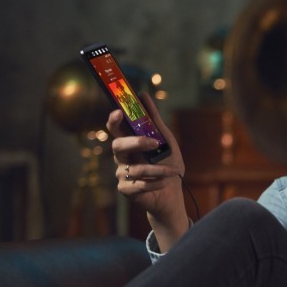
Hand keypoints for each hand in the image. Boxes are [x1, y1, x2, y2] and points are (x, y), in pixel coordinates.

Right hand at [107, 93, 186, 225]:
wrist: (172, 191)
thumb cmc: (167, 162)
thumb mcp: (165, 139)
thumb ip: (154, 119)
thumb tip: (143, 94)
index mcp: (129, 142)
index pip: (115, 128)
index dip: (114, 120)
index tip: (120, 112)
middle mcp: (122, 156)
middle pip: (118, 146)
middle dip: (136, 143)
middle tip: (155, 144)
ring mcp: (121, 173)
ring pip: (135, 168)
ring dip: (158, 169)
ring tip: (172, 171)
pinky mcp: (125, 189)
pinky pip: (139, 184)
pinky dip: (156, 182)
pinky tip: (163, 183)